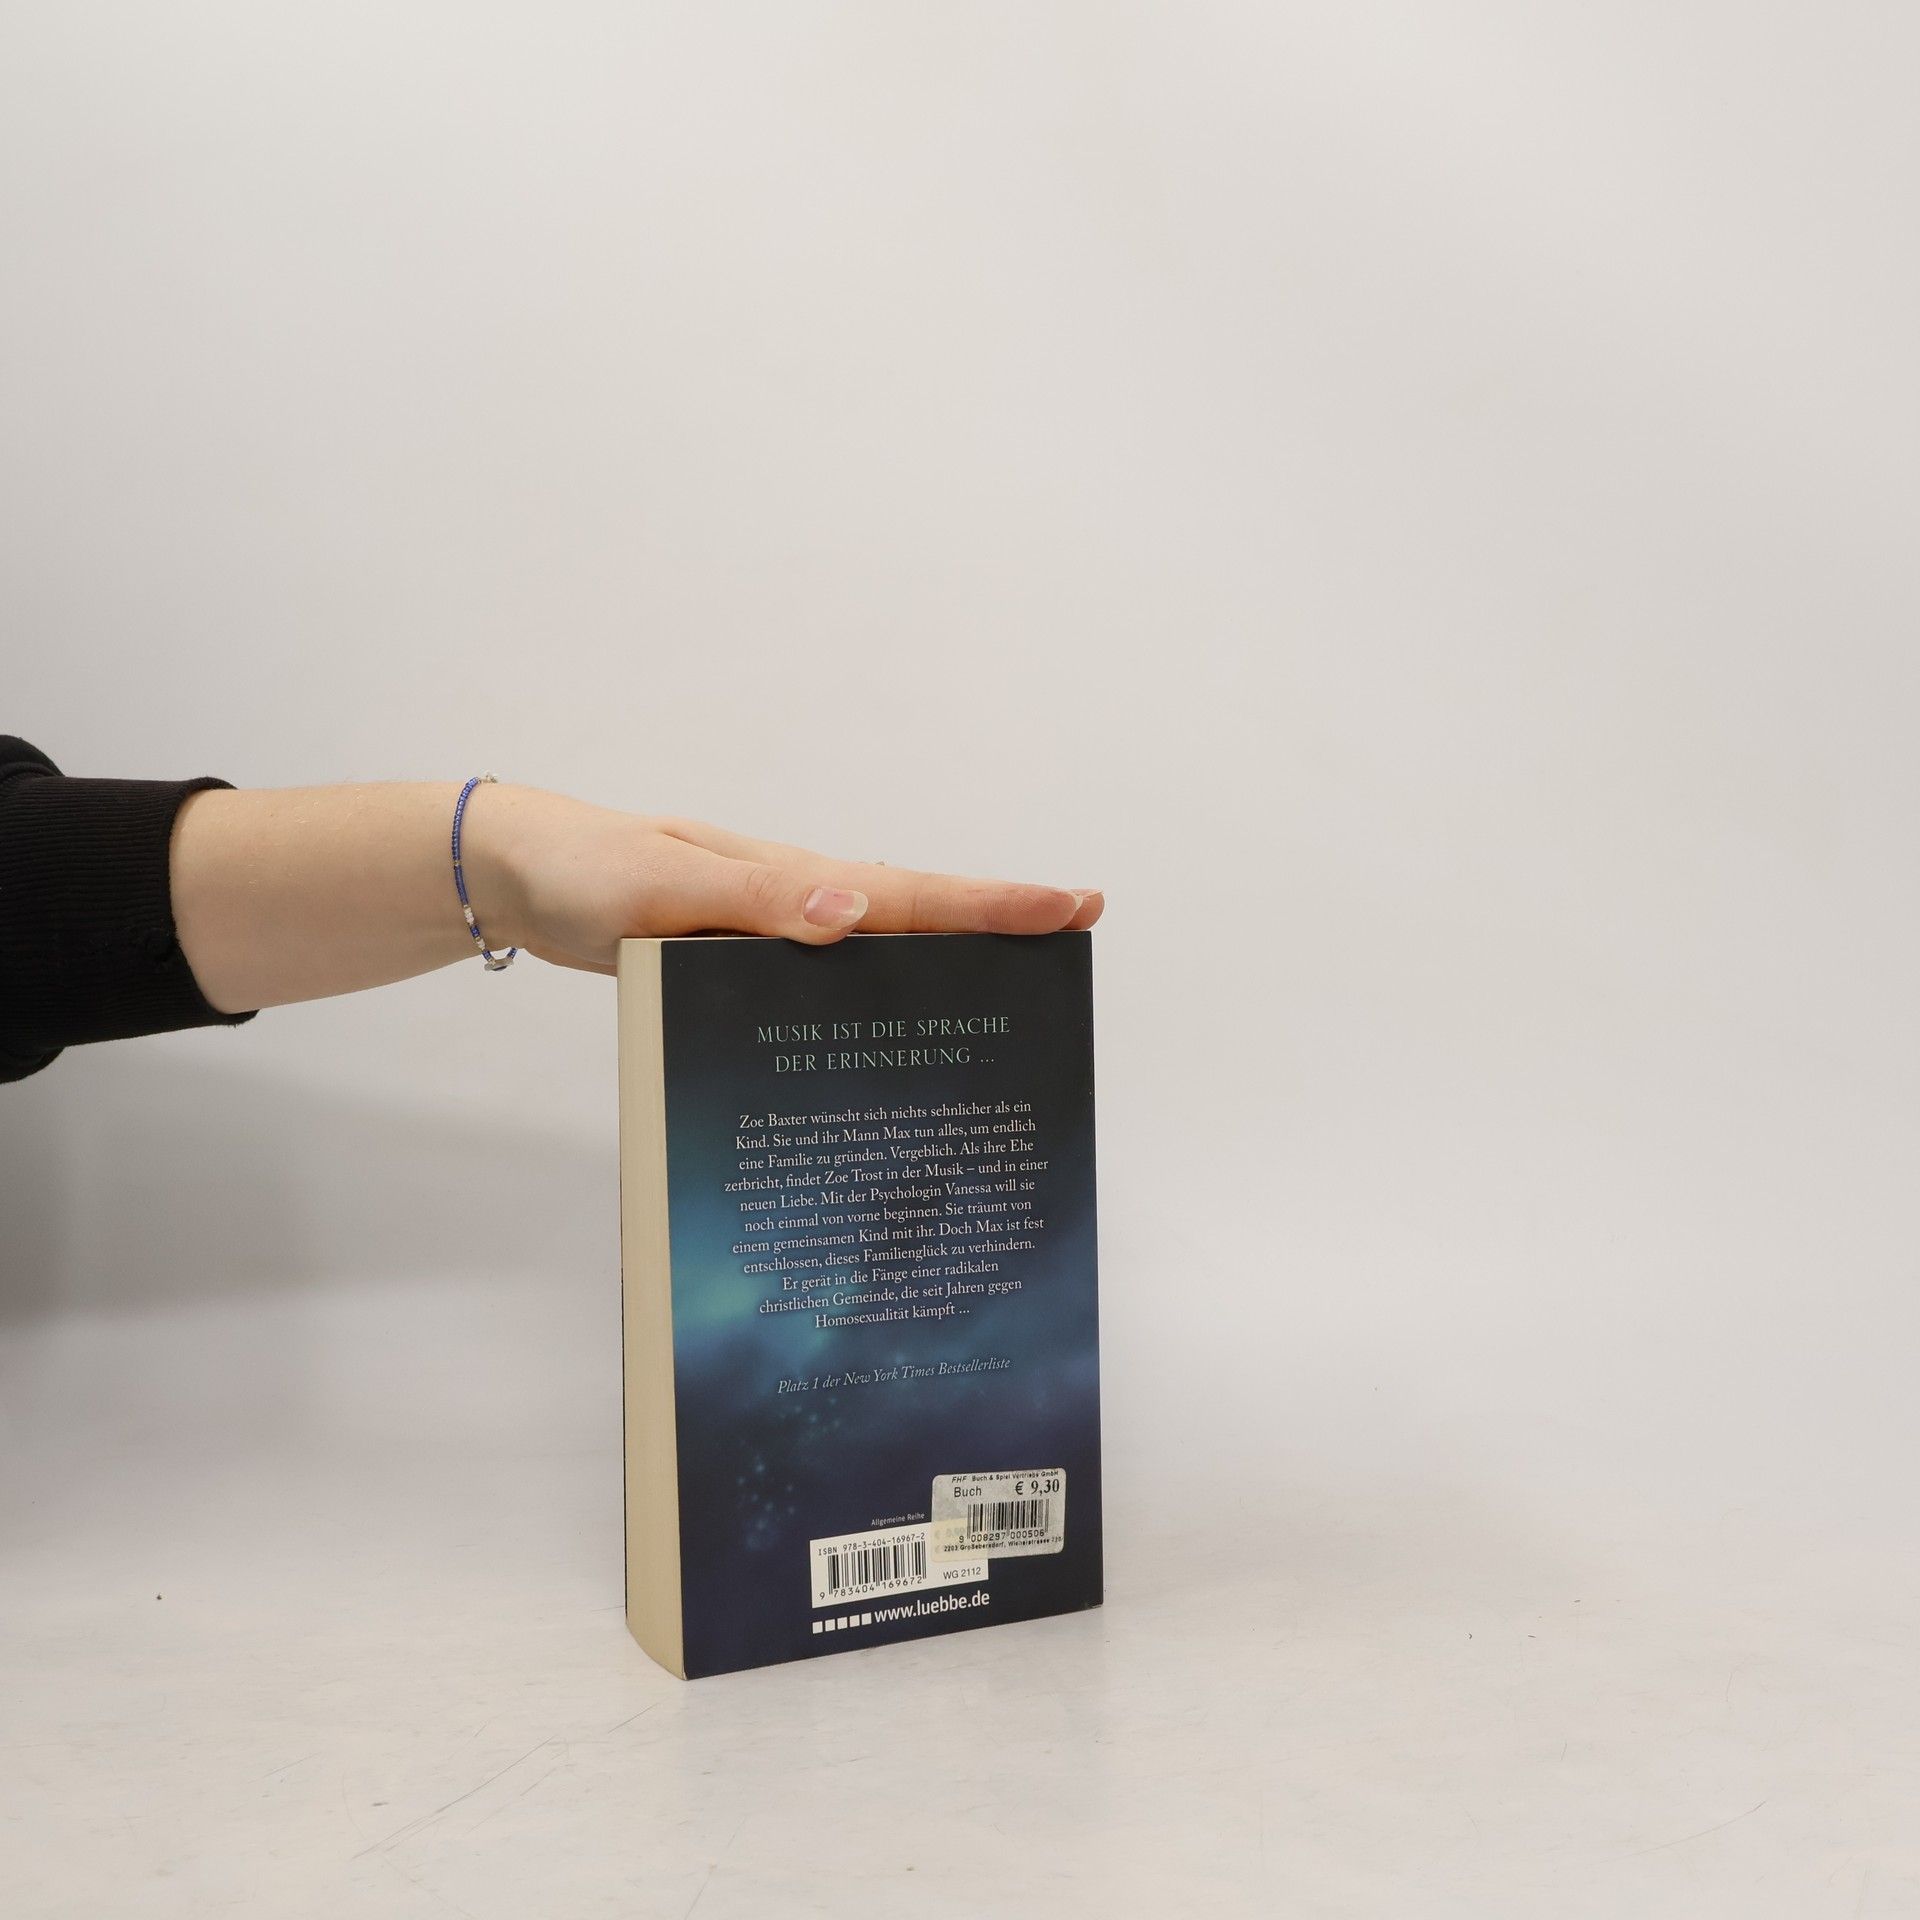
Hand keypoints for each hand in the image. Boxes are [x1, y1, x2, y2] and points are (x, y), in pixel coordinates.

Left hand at [471, 787, 1103, 974]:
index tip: (1074, 904)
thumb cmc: (590, 872)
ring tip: (1015, 998)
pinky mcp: (749, 957)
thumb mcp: (661, 889)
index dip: (994, 904)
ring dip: (948, 962)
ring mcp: (777, 929)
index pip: (911, 894)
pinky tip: (889, 1034)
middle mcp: (799, 901)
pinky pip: (832, 977)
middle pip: (918, 916)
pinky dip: (876, 992)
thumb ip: (753, 903)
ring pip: (883, 948)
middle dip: (999, 925)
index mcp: (792, 880)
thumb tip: (854, 910)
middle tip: (1077, 934)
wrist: (529, 875)